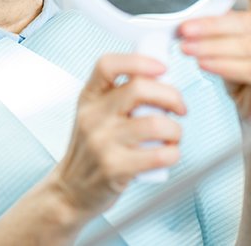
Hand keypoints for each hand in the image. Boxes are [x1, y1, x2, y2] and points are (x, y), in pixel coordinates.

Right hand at [54, 54, 185, 215]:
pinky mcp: (114, 168)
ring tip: (173, 135)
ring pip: (155, 123)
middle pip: (139, 89)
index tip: (161, 68)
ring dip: (176, 130)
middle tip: (180, 107)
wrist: (71, 188)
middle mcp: (93, 115)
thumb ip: (118, 94)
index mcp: (89, 96)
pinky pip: (158, 155)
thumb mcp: (94, 113)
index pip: (107, 64)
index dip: (138, 61)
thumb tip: (161, 76)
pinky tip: (169, 153)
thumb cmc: (92, 147)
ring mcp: (102, 141)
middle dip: (171, 95)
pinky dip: (173, 153)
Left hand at [179, 0, 250, 118]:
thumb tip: (185, 15)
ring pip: (247, 46)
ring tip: (187, 48)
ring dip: (212, 47)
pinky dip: (224, 66)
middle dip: (212, 25)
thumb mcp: (228, 35)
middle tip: (185, 28)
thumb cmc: (240, 60)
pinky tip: (204, 64)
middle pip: (248, 21)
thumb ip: (216, 20)